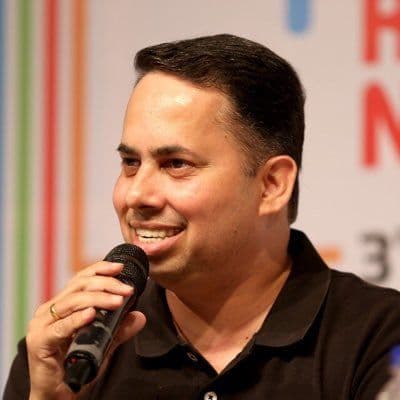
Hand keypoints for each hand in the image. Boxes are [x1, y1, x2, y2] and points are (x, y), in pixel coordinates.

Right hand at [26, 261, 145, 399]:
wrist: (58, 395)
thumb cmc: (77, 365)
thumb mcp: (103, 343)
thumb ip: (119, 329)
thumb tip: (140, 316)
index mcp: (62, 304)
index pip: (81, 279)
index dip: (100, 269)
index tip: (120, 267)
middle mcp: (50, 310)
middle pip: (79, 286)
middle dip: (106, 284)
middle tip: (126, 290)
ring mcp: (42, 324)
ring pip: (73, 301)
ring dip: (98, 299)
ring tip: (118, 301)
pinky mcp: (39, 341)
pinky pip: (60, 327)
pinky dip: (77, 319)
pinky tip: (91, 314)